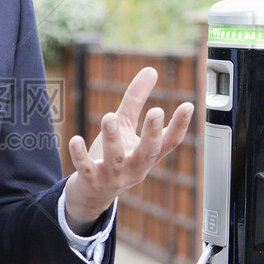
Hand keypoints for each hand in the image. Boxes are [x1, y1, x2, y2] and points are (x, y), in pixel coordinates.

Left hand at [64, 66, 193, 230]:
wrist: (91, 194)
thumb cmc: (113, 156)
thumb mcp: (126, 126)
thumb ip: (136, 100)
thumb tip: (151, 70)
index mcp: (147, 155)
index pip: (169, 142)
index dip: (180, 125)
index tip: (188, 105)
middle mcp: (135, 168)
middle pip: (148, 153)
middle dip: (152, 134)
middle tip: (156, 111)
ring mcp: (114, 177)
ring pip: (115, 159)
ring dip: (113, 139)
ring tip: (109, 117)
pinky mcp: (91, 182)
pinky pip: (86, 169)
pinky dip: (80, 156)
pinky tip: (75, 140)